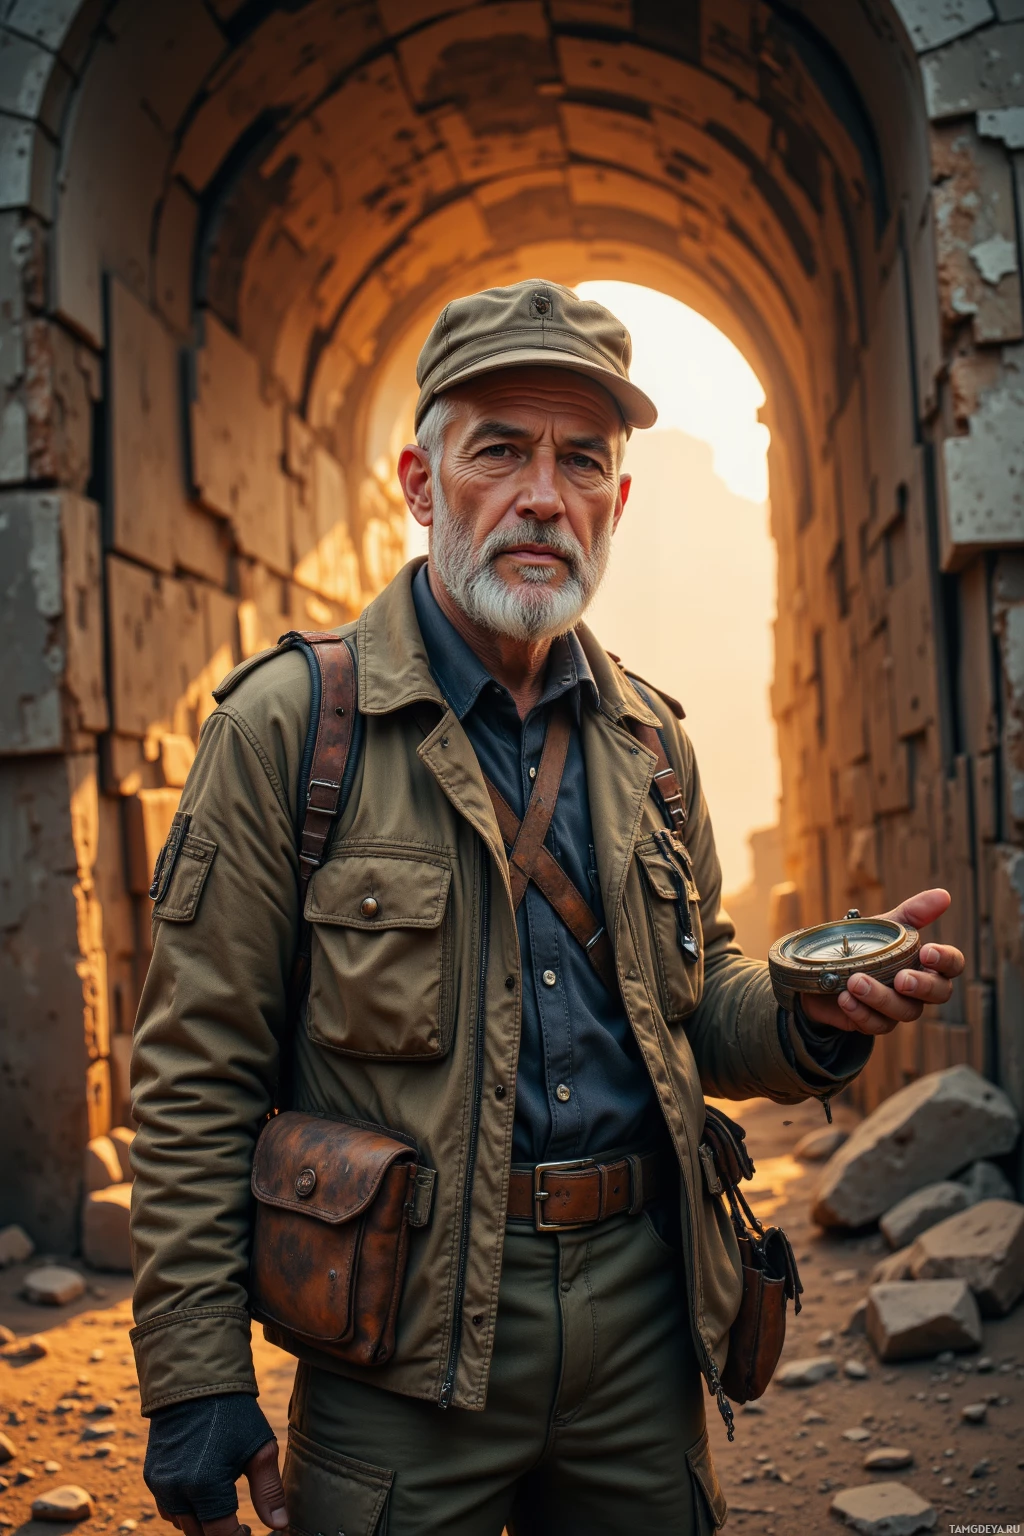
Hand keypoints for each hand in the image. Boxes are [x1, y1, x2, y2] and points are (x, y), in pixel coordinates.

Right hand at [145, 1394, 287, 1535]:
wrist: (195, 1380)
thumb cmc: (233, 1413)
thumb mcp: (259, 1448)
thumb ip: (268, 1491)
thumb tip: (280, 1526)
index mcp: (205, 1485)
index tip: (249, 1532)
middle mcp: (177, 1489)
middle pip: (199, 1535)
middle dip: (220, 1533)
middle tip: (240, 1524)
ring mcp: (160, 1484)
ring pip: (182, 1525)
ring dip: (201, 1523)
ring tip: (222, 1506)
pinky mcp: (151, 1476)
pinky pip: (168, 1509)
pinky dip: (184, 1510)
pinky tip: (202, 1494)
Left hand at [798, 887, 964, 1035]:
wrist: (823, 968)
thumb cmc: (864, 945)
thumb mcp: (886, 926)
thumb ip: (913, 913)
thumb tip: (944, 895)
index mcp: (926, 964)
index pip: (952, 965)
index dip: (946, 960)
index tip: (927, 951)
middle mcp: (918, 990)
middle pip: (939, 995)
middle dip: (922, 987)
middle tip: (901, 978)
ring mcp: (896, 1008)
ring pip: (904, 1012)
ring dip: (880, 997)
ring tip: (855, 981)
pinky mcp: (873, 1022)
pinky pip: (875, 1025)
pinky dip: (861, 1012)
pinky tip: (845, 999)